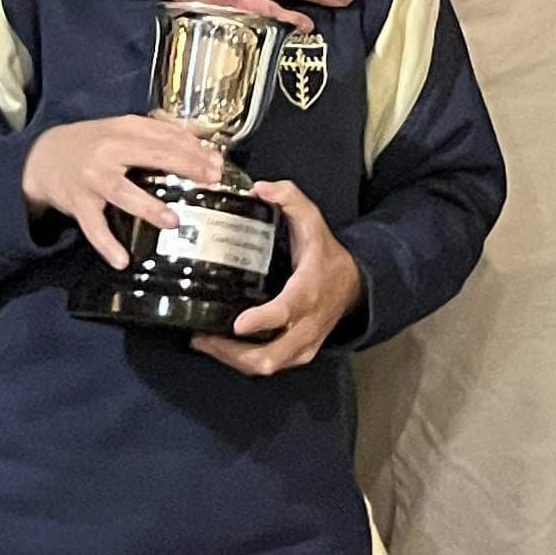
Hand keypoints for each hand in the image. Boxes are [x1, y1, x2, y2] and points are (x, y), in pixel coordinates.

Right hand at [22, 115, 222, 269]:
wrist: (45, 156)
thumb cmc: (94, 143)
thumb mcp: (124, 128)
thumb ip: (159, 133)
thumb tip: (202, 141)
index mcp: (126, 128)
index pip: (166, 135)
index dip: (195, 149)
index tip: (218, 163)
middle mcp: (110, 150)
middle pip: (153, 156)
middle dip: (186, 168)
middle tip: (211, 181)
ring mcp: (93, 178)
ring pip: (123, 192)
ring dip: (149, 207)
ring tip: (173, 221)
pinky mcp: (77, 203)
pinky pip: (93, 226)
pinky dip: (106, 244)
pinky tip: (122, 260)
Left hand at [191, 180, 363, 375]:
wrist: (353, 287)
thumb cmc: (326, 255)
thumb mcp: (313, 220)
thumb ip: (290, 198)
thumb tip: (260, 187)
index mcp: (307, 292)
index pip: (285, 312)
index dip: (262, 320)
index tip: (238, 324)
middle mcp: (305, 325)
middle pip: (268, 356)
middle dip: (231, 353)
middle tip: (202, 337)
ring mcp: (303, 345)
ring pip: (265, 366)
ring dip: (232, 360)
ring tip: (204, 341)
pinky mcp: (298, 356)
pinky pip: (268, 366)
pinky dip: (243, 361)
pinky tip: (222, 347)